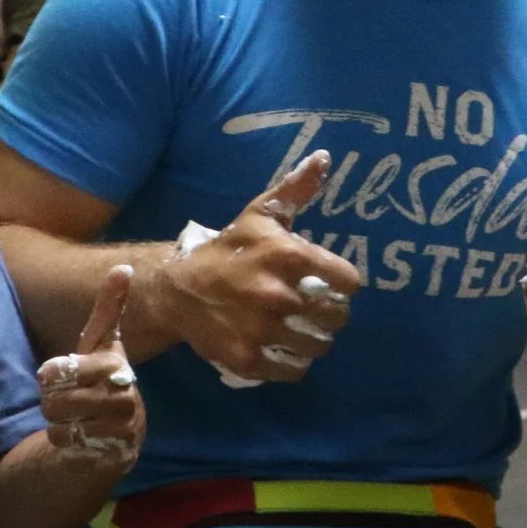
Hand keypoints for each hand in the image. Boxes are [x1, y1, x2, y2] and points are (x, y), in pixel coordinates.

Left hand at [37, 264, 143, 470]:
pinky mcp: (113, 453)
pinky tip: (78, 437)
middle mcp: (125, 396)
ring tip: (74, 417)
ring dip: (58, 421)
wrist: (115, 433)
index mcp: (117, 366)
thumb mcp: (99, 345)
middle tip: (66, 399)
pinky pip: (67, 445)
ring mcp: (121, 428)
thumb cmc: (100, 380)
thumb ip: (109, 309)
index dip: (51, 374)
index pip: (65, 369)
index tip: (55, 374)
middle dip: (53, 400)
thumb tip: (123, 267)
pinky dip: (64, 441)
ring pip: (60, 422)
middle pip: (58, 399)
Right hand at [145, 150, 360, 384]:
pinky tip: (284, 348)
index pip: (347, 280)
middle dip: (331, 313)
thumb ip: (296, 189)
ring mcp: (261, 331)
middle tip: (317, 308)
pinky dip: (293, 363)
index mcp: (287, 256)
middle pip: (337, 317)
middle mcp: (277, 295)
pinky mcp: (247, 359)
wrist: (178, 288)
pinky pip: (292, 370)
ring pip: (317, 346)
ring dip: (314, 339)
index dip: (343, 282)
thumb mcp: (261, 214)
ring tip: (302, 329)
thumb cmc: (230, 248)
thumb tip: (324, 157)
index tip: (331, 282)